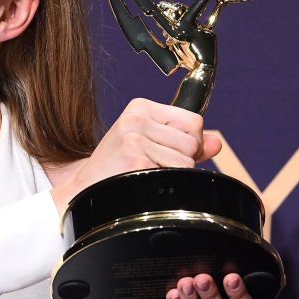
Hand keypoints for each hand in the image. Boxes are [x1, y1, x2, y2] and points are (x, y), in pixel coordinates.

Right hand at [51, 97, 221, 215]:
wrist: (82, 191)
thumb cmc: (115, 169)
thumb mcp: (145, 144)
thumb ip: (182, 141)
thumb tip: (216, 143)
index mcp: (140, 107)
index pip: (193, 121)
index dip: (191, 142)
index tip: (168, 152)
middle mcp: (136, 118)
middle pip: (192, 141)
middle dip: (182, 160)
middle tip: (153, 167)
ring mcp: (135, 137)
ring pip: (186, 160)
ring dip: (173, 174)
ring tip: (146, 174)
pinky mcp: (135, 158)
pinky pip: (174, 174)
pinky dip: (164, 184)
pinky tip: (142, 182)